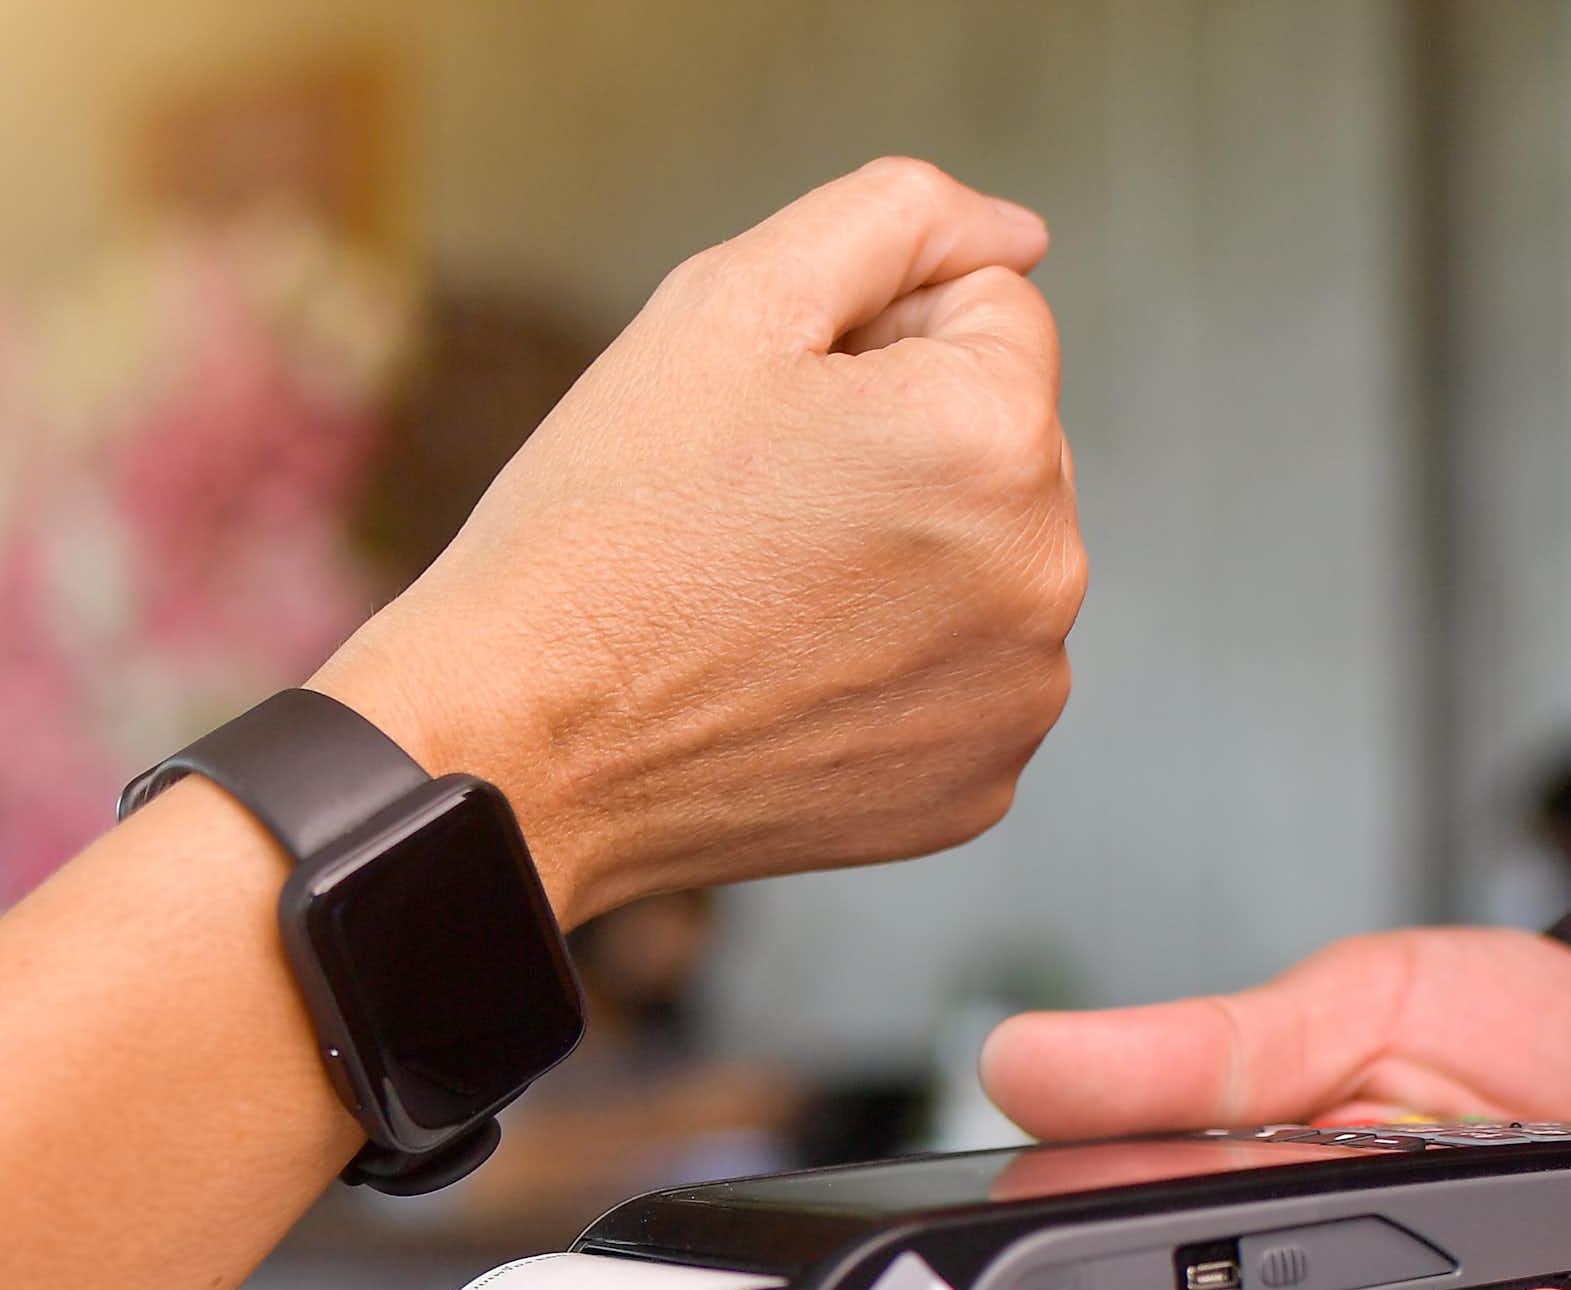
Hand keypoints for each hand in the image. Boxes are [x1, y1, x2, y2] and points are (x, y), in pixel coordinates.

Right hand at [316, 158, 1085, 925]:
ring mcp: (1017, 702)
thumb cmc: (608, 523)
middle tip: (762, 515)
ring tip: (769, 603)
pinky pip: (963, 685)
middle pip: (1007, 449)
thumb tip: (1018, 234)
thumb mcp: (730, 301)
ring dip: (906, 566)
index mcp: (1000, 437)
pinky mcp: (978, 791)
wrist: (528, 746)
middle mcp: (1043, 578)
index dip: (875, 341)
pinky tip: (792, 685)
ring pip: (987, 572)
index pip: (996, 316)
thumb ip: (897, 216)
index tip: (779, 419)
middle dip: (906, 454)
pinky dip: (895, 677)